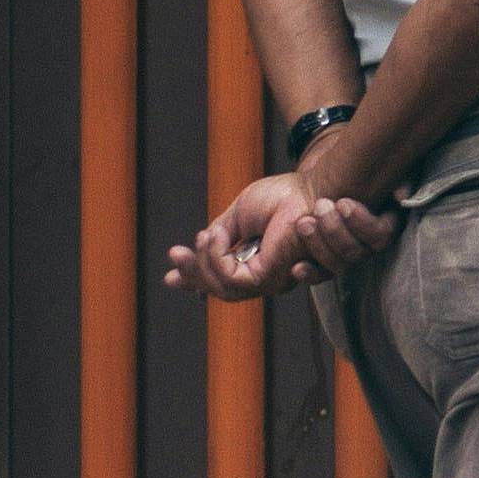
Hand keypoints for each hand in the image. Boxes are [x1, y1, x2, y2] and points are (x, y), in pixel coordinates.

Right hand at [160, 171, 389, 301]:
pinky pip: (233, 280)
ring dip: (202, 266)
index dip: (195, 280)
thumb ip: (222, 233)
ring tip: (198, 239)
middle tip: (174, 255)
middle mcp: (265, 276)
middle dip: (193, 274)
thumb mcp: (241, 214)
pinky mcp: (272, 275)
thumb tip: (202, 244)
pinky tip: (212, 238)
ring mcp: (270, 279)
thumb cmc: (284, 197)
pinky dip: (216, 259)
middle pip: (219, 289)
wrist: (309, 188)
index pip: (222, 280)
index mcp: (258, 262)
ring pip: (223, 289)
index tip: (169, 276)